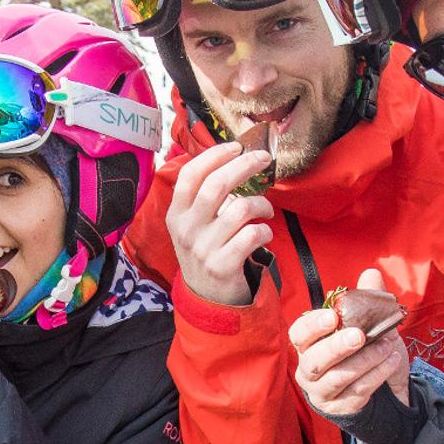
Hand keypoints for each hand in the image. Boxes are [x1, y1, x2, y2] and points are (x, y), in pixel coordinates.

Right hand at [164, 140, 275, 306]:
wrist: (206, 296)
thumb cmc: (206, 249)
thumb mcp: (193, 223)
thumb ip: (205, 196)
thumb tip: (234, 158)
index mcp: (177, 213)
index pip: (191, 174)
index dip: (215, 155)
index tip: (237, 147)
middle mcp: (187, 229)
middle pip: (217, 185)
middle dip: (245, 165)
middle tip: (263, 160)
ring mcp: (203, 248)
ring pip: (241, 209)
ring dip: (262, 204)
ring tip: (267, 211)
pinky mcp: (223, 265)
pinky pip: (252, 235)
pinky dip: (265, 231)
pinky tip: (264, 234)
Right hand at [288, 267, 409, 419]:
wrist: (384, 389)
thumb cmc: (366, 351)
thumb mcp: (369, 324)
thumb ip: (367, 299)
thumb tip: (371, 273)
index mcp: (309, 344)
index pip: (298, 334)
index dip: (312, 326)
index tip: (332, 317)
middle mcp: (309, 369)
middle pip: (314, 360)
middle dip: (336, 347)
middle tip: (359, 336)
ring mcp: (322, 391)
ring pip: (337, 377)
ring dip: (365, 360)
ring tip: (388, 346)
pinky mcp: (340, 407)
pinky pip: (357, 391)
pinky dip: (377, 374)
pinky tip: (392, 360)